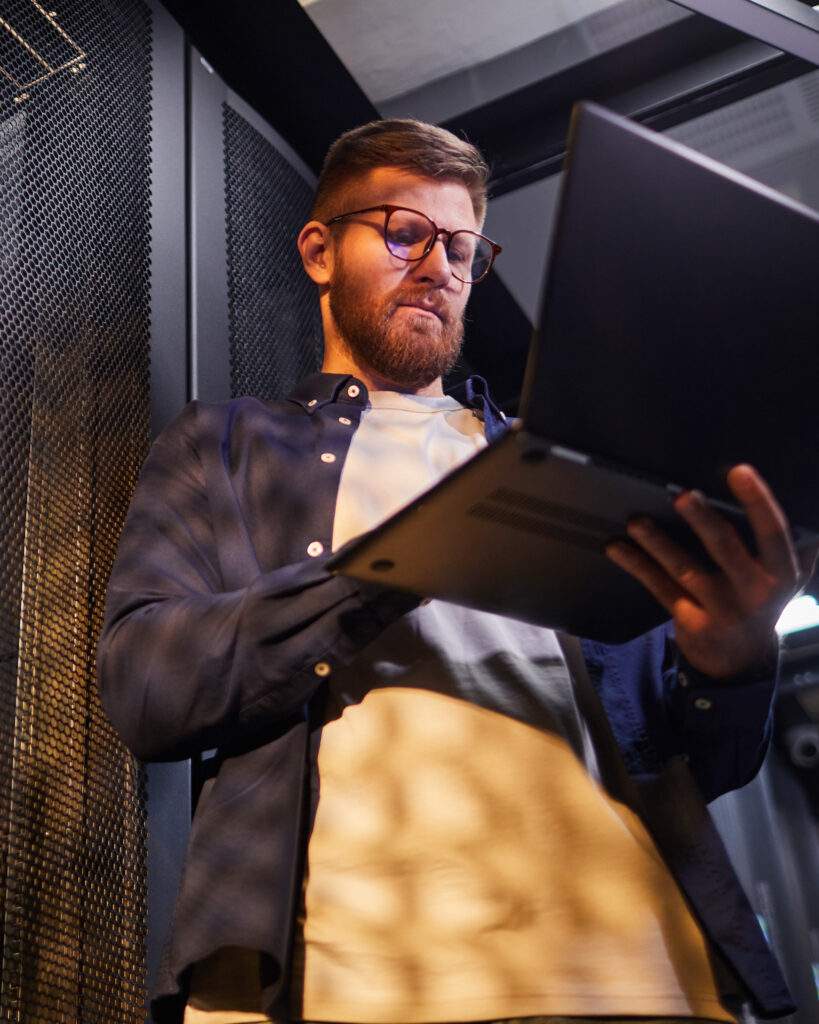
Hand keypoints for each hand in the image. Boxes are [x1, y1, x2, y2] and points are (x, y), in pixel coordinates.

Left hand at [606, 465, 809, 678]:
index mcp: (782, 572)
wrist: (741, 659)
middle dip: (703, 520)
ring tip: (637, 521)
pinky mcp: (692, 622)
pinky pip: (661, 588)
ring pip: (686, 569)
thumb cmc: (761, 601)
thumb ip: (795, 544)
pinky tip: (618, 548)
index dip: (757, 501)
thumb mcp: (786, 577)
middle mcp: (754, 591)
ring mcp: (721, 609)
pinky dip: (638, 566)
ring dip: (658, 543)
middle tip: (683, 495)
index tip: (739, 471)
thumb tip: (802, 496)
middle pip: (726, 548)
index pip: (772, 531)